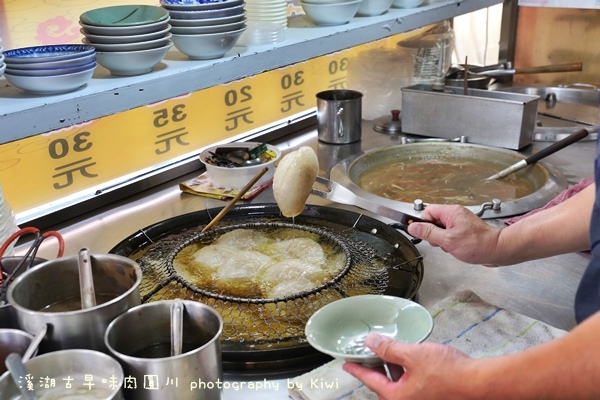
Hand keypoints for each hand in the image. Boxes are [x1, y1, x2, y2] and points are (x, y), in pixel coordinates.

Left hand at [343, 334, 473, 399]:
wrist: (478, 383)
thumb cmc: (448, 373)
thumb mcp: (413, 355)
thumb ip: (389, 349)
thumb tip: (371, 343)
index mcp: (397, 397)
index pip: (370, 380)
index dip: (357, 369)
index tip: (346, 364)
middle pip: (384, 384)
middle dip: (376, 367)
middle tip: (367, 353)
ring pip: (398, 384)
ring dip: (392, 368)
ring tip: (389, 351)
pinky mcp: (431, 396)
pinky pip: (410, 384)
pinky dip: (406, 371)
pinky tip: (410, 358)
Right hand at [407, 204, 501, 265]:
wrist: (497, 250)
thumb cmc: (477, 244)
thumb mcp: (447, 240)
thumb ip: (428, 233)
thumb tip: (413, 227)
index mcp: (451, 212)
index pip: (428, 211)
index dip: (424, 224)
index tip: (425, 235)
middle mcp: (456, 214)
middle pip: (434, 220)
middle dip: (434, 234)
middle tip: (441, 242)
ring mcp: (461, 222)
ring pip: (441, 229)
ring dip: (442, 239)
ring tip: (451, 246)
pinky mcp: (465, 230)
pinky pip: (449, 233)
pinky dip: (450, 242)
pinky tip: (456, 248)